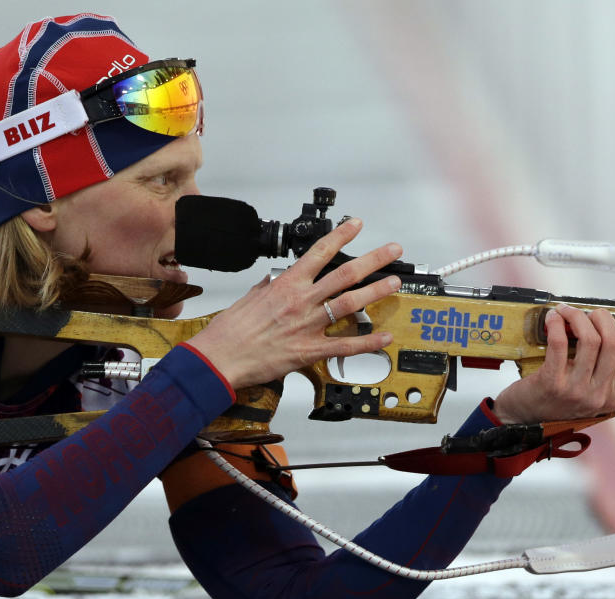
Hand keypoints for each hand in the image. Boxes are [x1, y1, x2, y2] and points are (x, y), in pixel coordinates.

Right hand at [188, 218, 401, 389]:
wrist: (219, 358)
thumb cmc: (230, 330)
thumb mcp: (250, 297)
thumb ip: (269, 287)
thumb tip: (277, 280)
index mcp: (286, 284)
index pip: (319, 252)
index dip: (341, 235)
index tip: (356, 225)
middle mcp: (301, 301)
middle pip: (344, 274)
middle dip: (373, 260)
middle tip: (392, 251)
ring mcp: (307, 325)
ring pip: (350, 303)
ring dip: (376, 292)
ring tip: (394, 282)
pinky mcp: (309, 351)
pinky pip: (345, 345)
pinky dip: (368, 342)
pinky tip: (385, 337)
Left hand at [492, 304, 614, 423]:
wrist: (523, 420)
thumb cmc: (560, 408)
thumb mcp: (599, 406)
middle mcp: (599, 395)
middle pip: (614, 343)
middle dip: (604, 318)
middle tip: (592, 312)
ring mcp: (575, 389)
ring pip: (589, 340)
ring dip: (578, 317)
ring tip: (568, 311)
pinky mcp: (551, 382)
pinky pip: (559, 343)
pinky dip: (557, 324)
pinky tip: (553, 318)